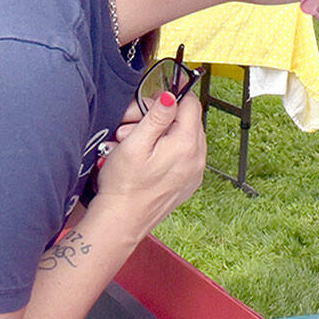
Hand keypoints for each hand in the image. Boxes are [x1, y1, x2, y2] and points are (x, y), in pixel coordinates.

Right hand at [88, 92, 206, 239]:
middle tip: (132, 126)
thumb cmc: (124, 186)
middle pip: (187, 120)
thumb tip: (171, 96)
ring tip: (135, 144)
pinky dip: (167, 150)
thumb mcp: (135, 143)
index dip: (169, 97)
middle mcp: (197, 158)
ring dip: (162, 133)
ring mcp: (194, 172)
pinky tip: (146, 158)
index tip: (151, 102)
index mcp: (187, 145)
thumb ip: (157, 116)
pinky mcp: (188, 182)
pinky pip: (183, 154)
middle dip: (160, 117)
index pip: (190, 103)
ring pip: (184, 136)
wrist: (121, 222)